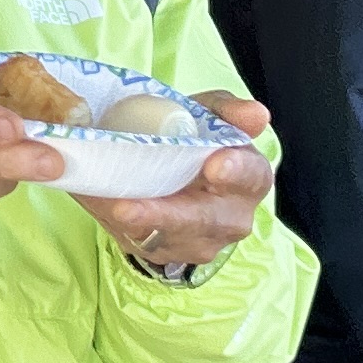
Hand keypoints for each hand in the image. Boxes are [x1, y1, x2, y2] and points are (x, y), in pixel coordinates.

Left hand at [73, 90, 273, 270]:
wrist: (173, 171)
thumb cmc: (197, 139)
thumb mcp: (211, 115)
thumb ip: (228, 110)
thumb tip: (256, 114)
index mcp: (251, 178)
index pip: (252, 176)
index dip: (236, 172)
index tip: (215, 165)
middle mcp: (232, 218)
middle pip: (205, 220)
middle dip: (172, 214)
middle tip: (136, 204)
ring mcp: (201, 242)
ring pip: (171, 238)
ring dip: (141, 224)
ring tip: (116, 208)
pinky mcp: (168, 253)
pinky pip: (145, 244)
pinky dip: (123, 226)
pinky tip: (106, 209)